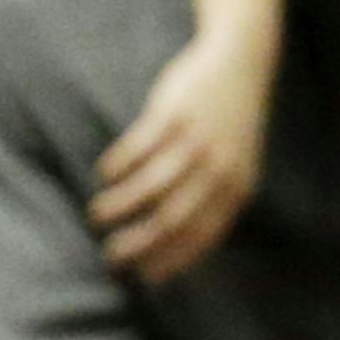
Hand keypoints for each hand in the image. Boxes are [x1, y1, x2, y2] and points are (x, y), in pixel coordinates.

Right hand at [88, 23, 277, 285]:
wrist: (241, 61)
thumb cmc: (231, 122)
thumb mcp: (237, 164)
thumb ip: (216, 200)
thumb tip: (182, 245)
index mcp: (236, 188)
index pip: (200, 237)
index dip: (170, 260)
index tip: (144, 278)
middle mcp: (217, 168)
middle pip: (171, 219)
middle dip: (138, 244)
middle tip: (112, 256)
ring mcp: (194, 140)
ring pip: (149, 186)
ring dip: (119, 206)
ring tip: (98, 215)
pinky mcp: (173, 114)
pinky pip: (137, 148)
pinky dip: (118, 166)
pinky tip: (106, 173)